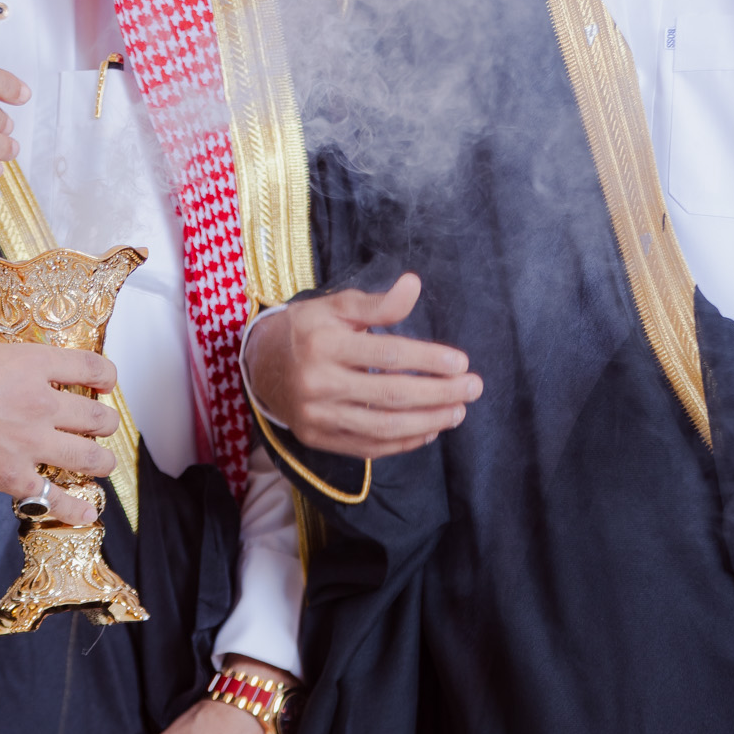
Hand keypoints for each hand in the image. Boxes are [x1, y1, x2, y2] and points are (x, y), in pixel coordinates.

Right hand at [0, 341, 119, 521]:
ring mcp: (29, 442)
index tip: (106, 384)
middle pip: (98, 416)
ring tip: (102, 463)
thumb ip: (16, 366)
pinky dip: (76, 508)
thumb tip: (32, 374)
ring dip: (102, 461)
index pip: (92, 367)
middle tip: (103, 427)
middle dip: (106, 424)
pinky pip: (56, 497)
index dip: (107, 377)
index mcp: (33, 365)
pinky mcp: (12, 476)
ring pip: (90, 457)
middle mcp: (40, 402)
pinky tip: (86, 512)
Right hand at [243, 273, 481, 459]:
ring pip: (382, 427)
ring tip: (458, 411)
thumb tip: (414, 285)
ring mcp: (316, 416)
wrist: (260, 365)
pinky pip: (367, 447)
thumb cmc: (307, 329)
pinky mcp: (318, 439)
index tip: (460, 362)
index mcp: (324, 342)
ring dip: (428, 422)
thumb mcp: (335, 305)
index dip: (428, 360)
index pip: (387, 354)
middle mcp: (318, 382)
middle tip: (473, 388)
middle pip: (390, 394)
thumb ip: (377, 303)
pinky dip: (403, 443)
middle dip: (439, 393)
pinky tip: (429, 430)